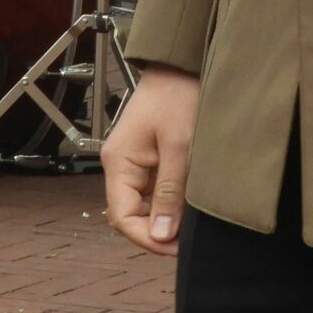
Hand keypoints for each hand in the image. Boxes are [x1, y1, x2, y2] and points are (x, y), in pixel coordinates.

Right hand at [101, 67, 198, 255]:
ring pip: (144, 204)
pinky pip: (153, 189)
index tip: (177, 248)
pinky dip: (170, 200)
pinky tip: (190, 201)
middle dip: (158, 230)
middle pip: (131, 214)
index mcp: (119, 162)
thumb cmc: (178, 96)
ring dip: (166, 215)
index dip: (147, 239)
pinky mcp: (148, 157)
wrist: (182, 64)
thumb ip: (170, 193)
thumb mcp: (180, 148)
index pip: (122, 217)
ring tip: (193, 220)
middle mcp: (120, 164)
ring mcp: (133, 161)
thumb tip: (161, 235)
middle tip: (190, 238)